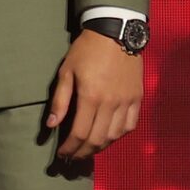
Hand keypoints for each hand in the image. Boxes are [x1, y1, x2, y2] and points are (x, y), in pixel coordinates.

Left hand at [46, 30, 143, 161]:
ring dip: (100, 147)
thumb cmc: (86, 50)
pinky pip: (130, 125)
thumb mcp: (67, 71)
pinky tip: (109, 137)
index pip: (79, 133)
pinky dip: (119, 136)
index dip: (69, 148)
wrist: (116, 32)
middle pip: (97, 139)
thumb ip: (60, 101)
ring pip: (114, 136)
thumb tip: (51, 125)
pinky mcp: (137, 98)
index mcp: (91, 96)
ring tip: (89, 149)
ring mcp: (126, 101)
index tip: (62, 154)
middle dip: (83, 153)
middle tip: (73, 157)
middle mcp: (111, 103)